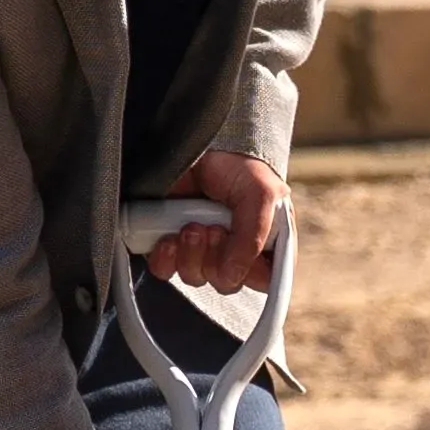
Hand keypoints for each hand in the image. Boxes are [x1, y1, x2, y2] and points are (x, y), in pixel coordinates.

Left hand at [150, 148, 288, 293]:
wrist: (195, 146)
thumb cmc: (237, 167)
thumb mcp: (261, 194)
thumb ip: (254, 237)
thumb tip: (231, 276)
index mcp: (263, 243)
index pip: (264, 280)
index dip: (250, 273)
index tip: (241, 254)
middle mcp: (232, 250)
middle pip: (226, 283)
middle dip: (216, 259)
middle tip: (213, 229)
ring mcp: (200, 249)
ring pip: (195, 278)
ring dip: (192, 255)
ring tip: (192, 225)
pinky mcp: (171, 245)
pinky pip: (165, 270)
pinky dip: (166, 258)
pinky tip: (169, 236)